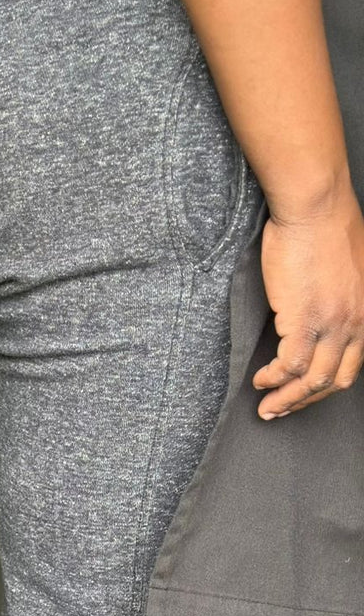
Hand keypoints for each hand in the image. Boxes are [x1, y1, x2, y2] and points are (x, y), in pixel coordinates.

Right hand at [252, 185, 363, 418]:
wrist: (315, 206)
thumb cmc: (327, 225)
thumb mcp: (347, 269)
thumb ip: (341, 297)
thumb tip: (320, 313)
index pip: (352, 363)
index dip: (325, 386)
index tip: (303, 393)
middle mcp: (357, 321)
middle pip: (334, 380)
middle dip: (305, 401)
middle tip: (281, 409)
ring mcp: (333, 323)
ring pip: (313, 380)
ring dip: (287, 398)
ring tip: (266, 403)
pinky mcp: (306, 319)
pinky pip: (290, 365)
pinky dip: (273, 378)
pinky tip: (260, 378)